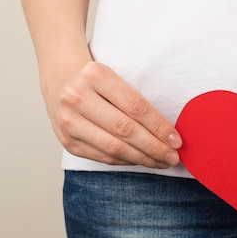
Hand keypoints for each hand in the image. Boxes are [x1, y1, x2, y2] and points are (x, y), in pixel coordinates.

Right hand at [45, 61, 181, 167]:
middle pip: (125, 129)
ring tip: (162, 161)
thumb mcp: (114, 77)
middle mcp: (77, 97)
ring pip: (114, 147)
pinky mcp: (67, 142)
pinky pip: (103, 157)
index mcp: (95, 75)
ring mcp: (68, 121)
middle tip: (173, 156)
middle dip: (154, 147)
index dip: (159, 126)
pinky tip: (141, 160)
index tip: (176, 140)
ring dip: (143, 158)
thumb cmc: (97, 81)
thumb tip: (168, 133)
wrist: (60, 80)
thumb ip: (136, 102)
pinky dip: (127, 161)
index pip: (135, 106)